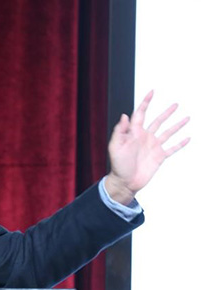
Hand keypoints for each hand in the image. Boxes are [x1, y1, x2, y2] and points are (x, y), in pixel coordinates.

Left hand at [105, 90, 189, 204]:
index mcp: (134, 133)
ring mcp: (153, 147)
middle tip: (176, 104)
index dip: (146, 103)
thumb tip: (124, 115)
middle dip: (166, 113)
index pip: (140, 114)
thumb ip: (120, 131)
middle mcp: (145, 138)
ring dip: (177, 125)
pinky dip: (180, 144)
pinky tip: (188, 138)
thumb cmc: (118, 165)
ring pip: (168, 133)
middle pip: (158, 121)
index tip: (152, 92)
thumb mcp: (116, 147)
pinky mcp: (159, 157)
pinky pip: (172, 148)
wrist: (124, 182)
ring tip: (187, 117)